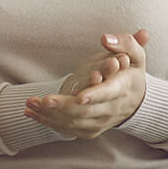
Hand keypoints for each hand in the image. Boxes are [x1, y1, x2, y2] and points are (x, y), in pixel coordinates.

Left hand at [25, 30, 150, 138]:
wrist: (137, 101)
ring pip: (74, 122)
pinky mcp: (91, 129)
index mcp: (122, 88)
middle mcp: (112, 108)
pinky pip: (69, 129)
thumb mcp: (135, 54)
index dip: (94, 95)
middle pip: (86, 111)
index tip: (79, 97)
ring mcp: (101, 121)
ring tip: (30, 104)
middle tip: (44, 99)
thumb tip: (106, 38)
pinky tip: (32, 113)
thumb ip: (125, 43)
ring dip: (50, 115)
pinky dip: (49, 122)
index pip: (108, 93)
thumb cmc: (131, 72)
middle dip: (64, 106)